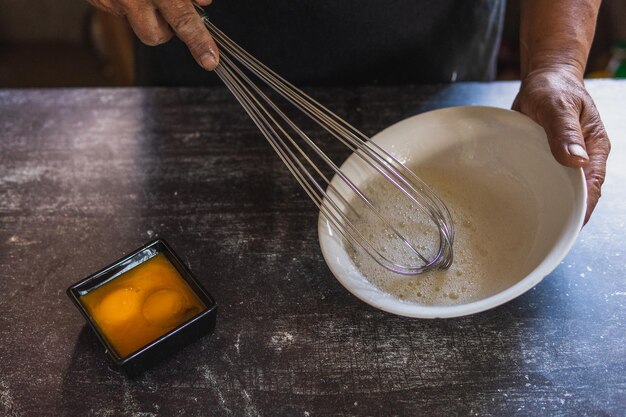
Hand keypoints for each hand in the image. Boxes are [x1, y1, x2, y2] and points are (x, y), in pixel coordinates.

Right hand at [88, 0, 218, 69]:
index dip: (198, 41)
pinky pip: (119, 10)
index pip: (183, 19)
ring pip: (137, 24)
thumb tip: (202, 1)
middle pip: (155, 35)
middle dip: (167, 31)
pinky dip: (128, 1)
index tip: (210, 59)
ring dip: (147, 15)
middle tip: (173, 13)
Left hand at [512, 68, 609, 223]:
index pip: (592, 187)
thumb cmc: (554, 88)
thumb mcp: (557, 105)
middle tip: (545, 233)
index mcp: (594, 149)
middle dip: (565, 214)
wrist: (543, 78)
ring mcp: (564, 161)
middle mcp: (581, 158)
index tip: (568, 226)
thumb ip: (564, 131)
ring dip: (549, 205)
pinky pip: (544, 180)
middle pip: (578, 195)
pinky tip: (521, 204)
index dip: (583, 209)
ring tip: (532, 225)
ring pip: (560, 190)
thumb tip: (576, 160)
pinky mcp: (547, 159)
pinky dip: (536, 192)